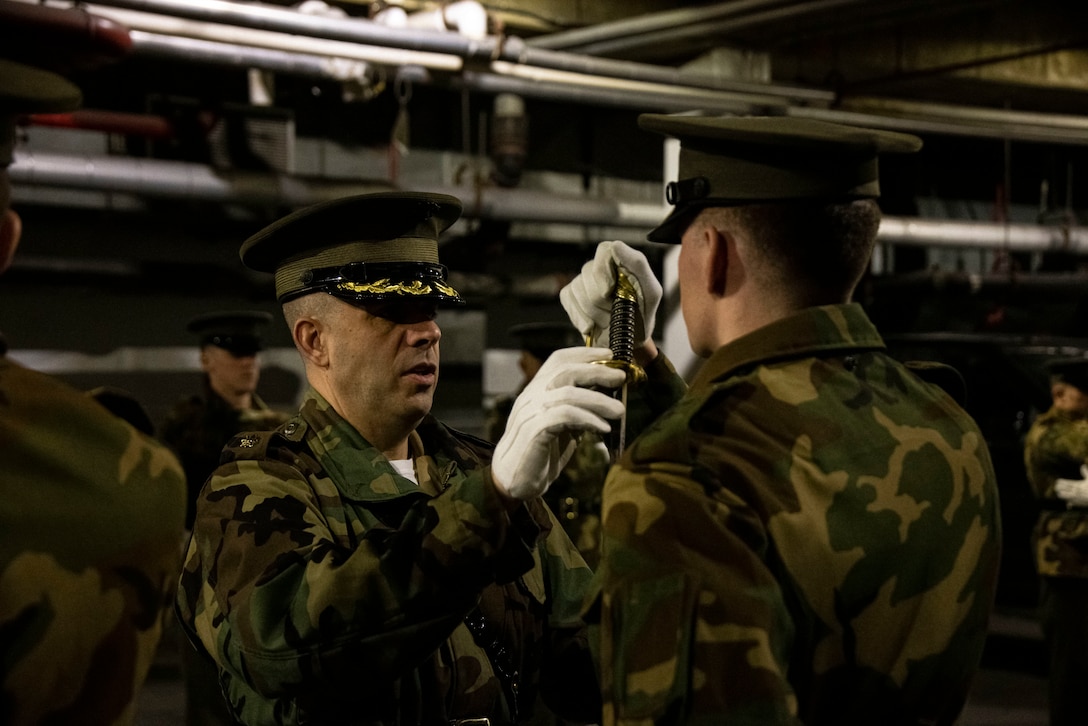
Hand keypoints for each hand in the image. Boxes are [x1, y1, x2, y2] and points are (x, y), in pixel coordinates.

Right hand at [492, 347, 624, 500]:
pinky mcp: (533, 431)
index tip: (609, 354)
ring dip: (599, 400)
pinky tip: (603, 428)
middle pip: (565, 371)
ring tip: (620, 411)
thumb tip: (606, 397)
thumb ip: (577, 408)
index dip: (584, 354)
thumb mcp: (562, 426)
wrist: (514, 480)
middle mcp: (531, 396)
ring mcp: (530, 413)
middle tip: (621, 378)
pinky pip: (564, 417)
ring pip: (567, 393)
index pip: (558, 360)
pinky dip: (588, 420)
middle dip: (597, 371)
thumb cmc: (541, 452)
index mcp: (537, 391)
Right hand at [559, 240, 661, 348]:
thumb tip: (616, 245)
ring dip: (596, 313)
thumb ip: (637, 264)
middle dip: (604, 301)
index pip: (604, 250)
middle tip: (616, 311)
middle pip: (589, 275)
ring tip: (608, 319)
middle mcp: (597, 266)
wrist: (628, 339)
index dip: (604, 272)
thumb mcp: (651, 291)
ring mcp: (580, 280)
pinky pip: (569, 301)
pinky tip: (593, 325)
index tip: (611, 291)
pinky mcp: (568, 295)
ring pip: (579, 292)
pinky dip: (582, 319)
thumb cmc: (642, 314)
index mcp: (619, 259)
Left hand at [1054, 464, 1087, 506]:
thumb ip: (1085, 473)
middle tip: (1058, 487)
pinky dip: (1067, 501)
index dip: (1059, 482)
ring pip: (1061, 496)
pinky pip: (1068, 503)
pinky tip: (1068, 500)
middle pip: (1059, 489)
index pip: (1062, 482)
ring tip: (1061, 493)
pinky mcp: (1076, 503)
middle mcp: (1074, 491)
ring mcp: (1074, 498)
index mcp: (1076, 484)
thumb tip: (1082, 465)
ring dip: (1060, 494)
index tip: (1059, 482)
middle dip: (1058, 488)